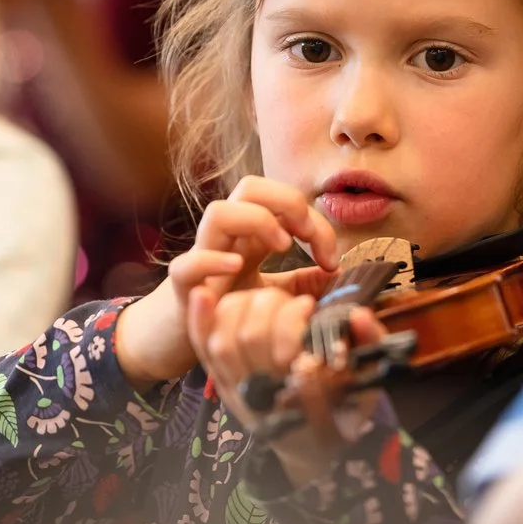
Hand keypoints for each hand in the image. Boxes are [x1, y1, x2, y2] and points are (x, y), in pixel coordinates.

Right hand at [114, 176, 340, 385]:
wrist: (184, 336)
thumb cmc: (230, 307)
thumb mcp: (275, 293)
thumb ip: (304, 283)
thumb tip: (338, 274)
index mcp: (252, 233)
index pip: (285, 202)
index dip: (316, 223)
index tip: (332, 262)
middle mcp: (228, 237)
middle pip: (250, 187)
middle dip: (286, 201)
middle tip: (306, 237)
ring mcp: (203, 257)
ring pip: (218, 212)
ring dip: (255, 221)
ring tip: (281, 247)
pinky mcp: (184, 288)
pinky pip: (187, 264)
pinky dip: (211, 261)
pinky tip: (238, 268)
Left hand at [188, 282, 388, 468]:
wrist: (310, 449)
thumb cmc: (342, 412)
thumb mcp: (367, 384)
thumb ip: (369, 348)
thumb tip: (359, 315)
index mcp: (303, 401)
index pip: (287, 356)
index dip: (294, 322)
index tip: (309, 307)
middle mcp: (266, 401)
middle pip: (252, 338)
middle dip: (273, 309)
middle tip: (295, 303)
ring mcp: (238, 394)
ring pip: (225, 340)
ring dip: (244, 308)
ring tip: (267, 300)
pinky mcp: (222, 385)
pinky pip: (203, 351)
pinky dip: (200, 321)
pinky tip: (203, 294)